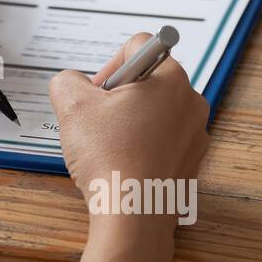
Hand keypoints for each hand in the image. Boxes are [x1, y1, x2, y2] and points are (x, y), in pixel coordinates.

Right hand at [49, 33, 209, 235]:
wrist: (132, 215)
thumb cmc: (110, 160)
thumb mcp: (71, 105)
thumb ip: (66, 79)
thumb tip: (71, 83)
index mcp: (171, 79)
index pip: (137, 46)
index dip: (108, 66)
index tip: (96, 93)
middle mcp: (191, 102)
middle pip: (147, 80)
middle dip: (118, 96)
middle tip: (98, 120)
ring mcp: (195, 135)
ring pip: (154, 112)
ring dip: (129, 122)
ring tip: (109, 146)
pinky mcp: (191, 162)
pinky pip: (162, 140)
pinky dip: (141, 146)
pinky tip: (123, 163)